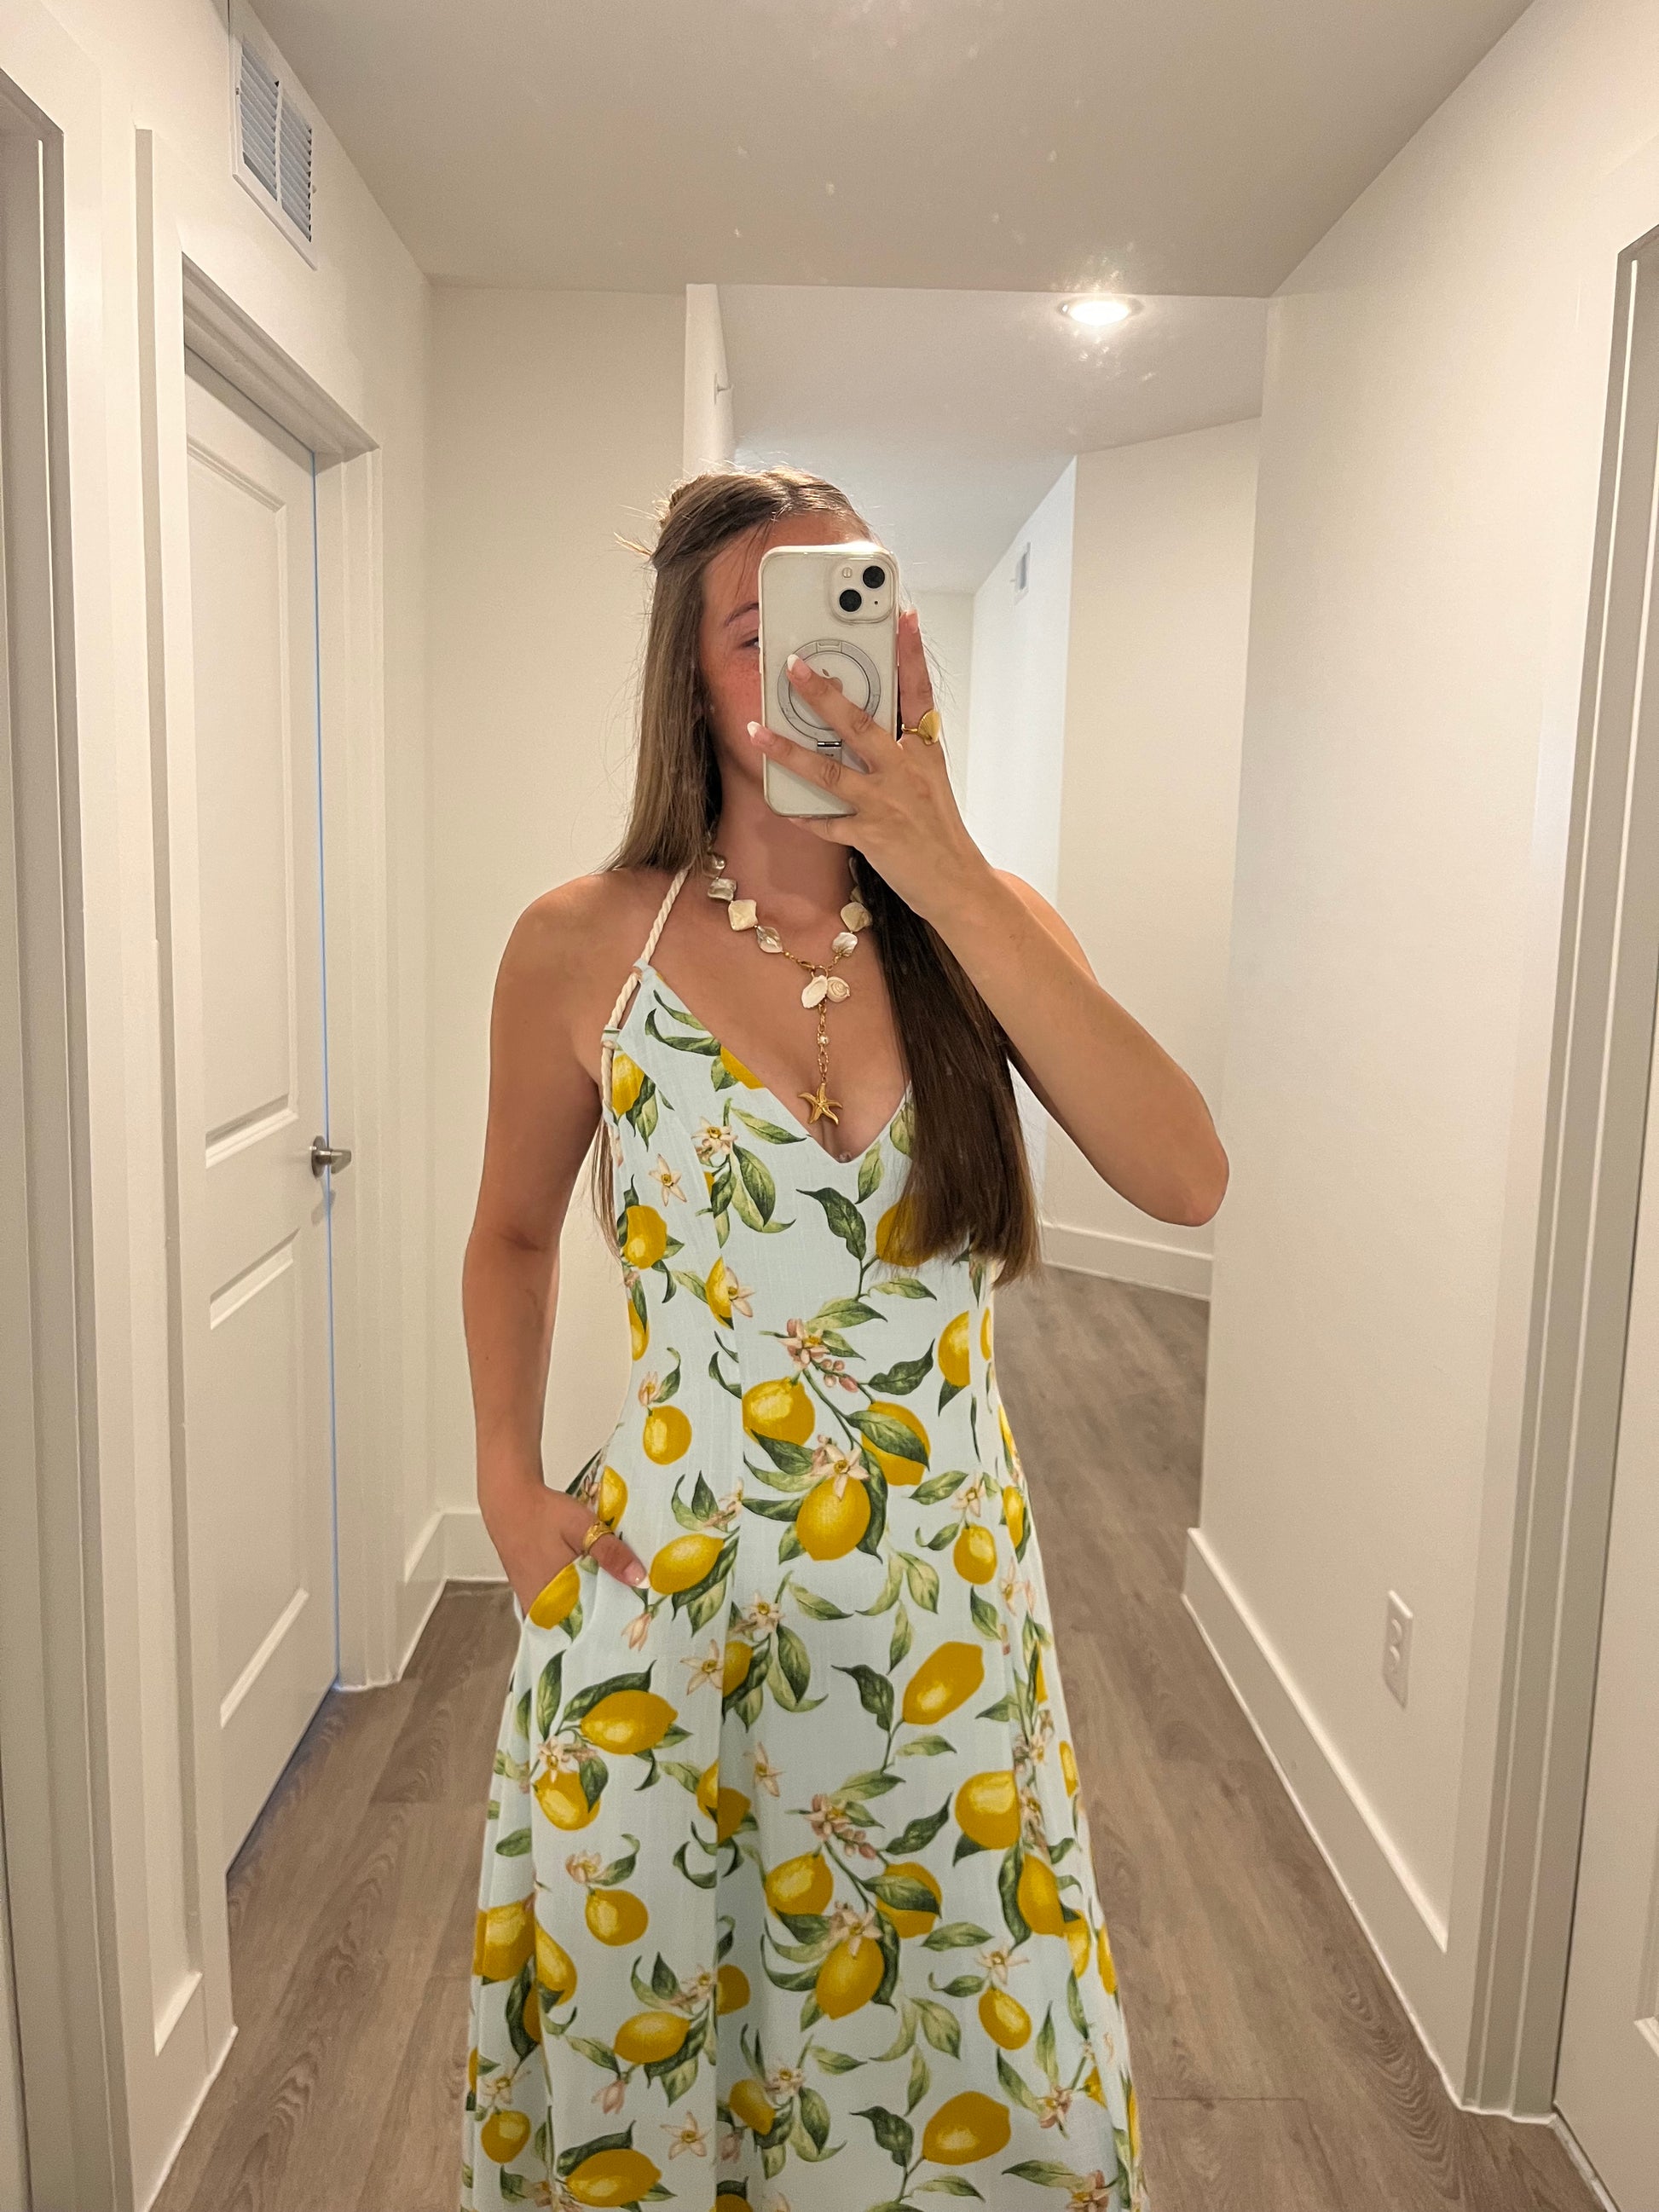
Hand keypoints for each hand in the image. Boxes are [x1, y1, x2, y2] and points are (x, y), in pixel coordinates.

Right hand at [491, 1474, 646, 1612]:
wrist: (510, 1501)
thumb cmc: (546, 1514)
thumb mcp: (584, 1527)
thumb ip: (610, 1553)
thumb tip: (641, 1580)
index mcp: (557, 1597)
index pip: (591, 1624)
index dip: (614, 1620)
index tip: (638, 1615)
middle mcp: (542, 1606)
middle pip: (580, 1621)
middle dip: (605, 1614)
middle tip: (635, 1607)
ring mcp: (533, 1600)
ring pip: (569, 1612)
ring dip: (590, 1605)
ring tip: (619, 1596)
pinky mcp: (529, 1591)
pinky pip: (557, 1603)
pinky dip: (574, 1596)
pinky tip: (592, 1585)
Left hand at [744, 605, 991, 925]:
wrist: (958, 884)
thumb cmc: (941, 831)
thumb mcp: (930, 779)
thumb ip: (902, 748)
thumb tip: (863, 721)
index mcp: (924, 752)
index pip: (919, 692)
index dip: (911, 653)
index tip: (903, 615)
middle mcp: (905, 772)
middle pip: (859, 725)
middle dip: (822, 693)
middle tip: (793, 664)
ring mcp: (886, 805)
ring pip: (829, 772)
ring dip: (788, 750)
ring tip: (756, 730)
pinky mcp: (871, 838)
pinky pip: (826, 822)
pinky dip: (801, 814)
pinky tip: (779, 802)